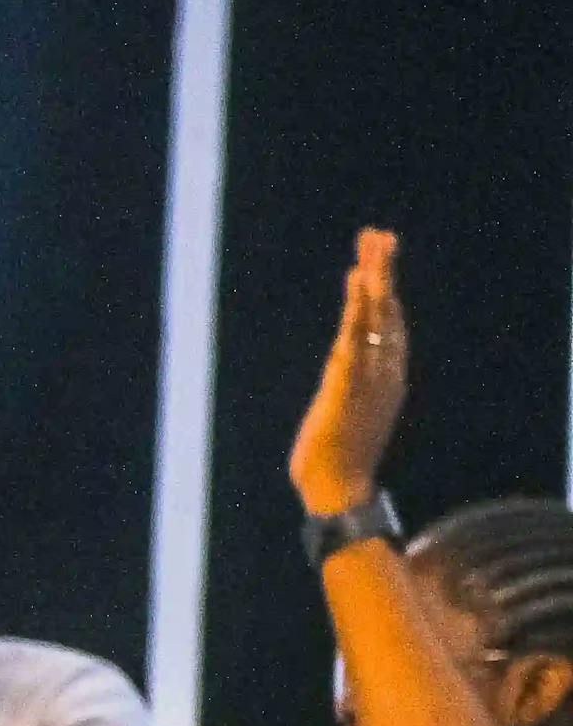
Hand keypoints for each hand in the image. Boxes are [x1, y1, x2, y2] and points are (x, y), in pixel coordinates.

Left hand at [288, 227, 405, 517]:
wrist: (339, 490)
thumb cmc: (338, 457)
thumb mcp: (346, 411)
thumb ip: (349, 385)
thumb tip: (345, 370)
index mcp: (385, 377)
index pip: (387, 324)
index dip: (384, 290)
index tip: (377, 259)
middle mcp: (384, 371)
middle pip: (386, 311)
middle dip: (383, 271)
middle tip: (380, 235)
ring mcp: (369, 376)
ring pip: (375, 317)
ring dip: (374, 279)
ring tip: (372, 247)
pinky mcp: (347, 384)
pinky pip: (354, 336)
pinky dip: (357, 308)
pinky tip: (356, 282)